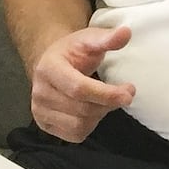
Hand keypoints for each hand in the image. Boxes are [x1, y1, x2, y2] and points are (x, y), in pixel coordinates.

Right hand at [29, 24, 136, 141]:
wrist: (51, 62)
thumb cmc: (72, 51)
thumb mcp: (89, 38)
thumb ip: (107, 38)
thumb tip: (126, 33)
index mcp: (49, 68)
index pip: (78, 88)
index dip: (106, 94)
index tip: (129, 93)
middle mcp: (40, 92)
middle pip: (81, 109)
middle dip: (108, 104)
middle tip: (126, 95)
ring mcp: (39, 111)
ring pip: (79, 125)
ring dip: (100, 115)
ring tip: (107, 100)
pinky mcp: (44, 124)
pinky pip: (73, 135)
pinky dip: (90, 126)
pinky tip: (94, 111)